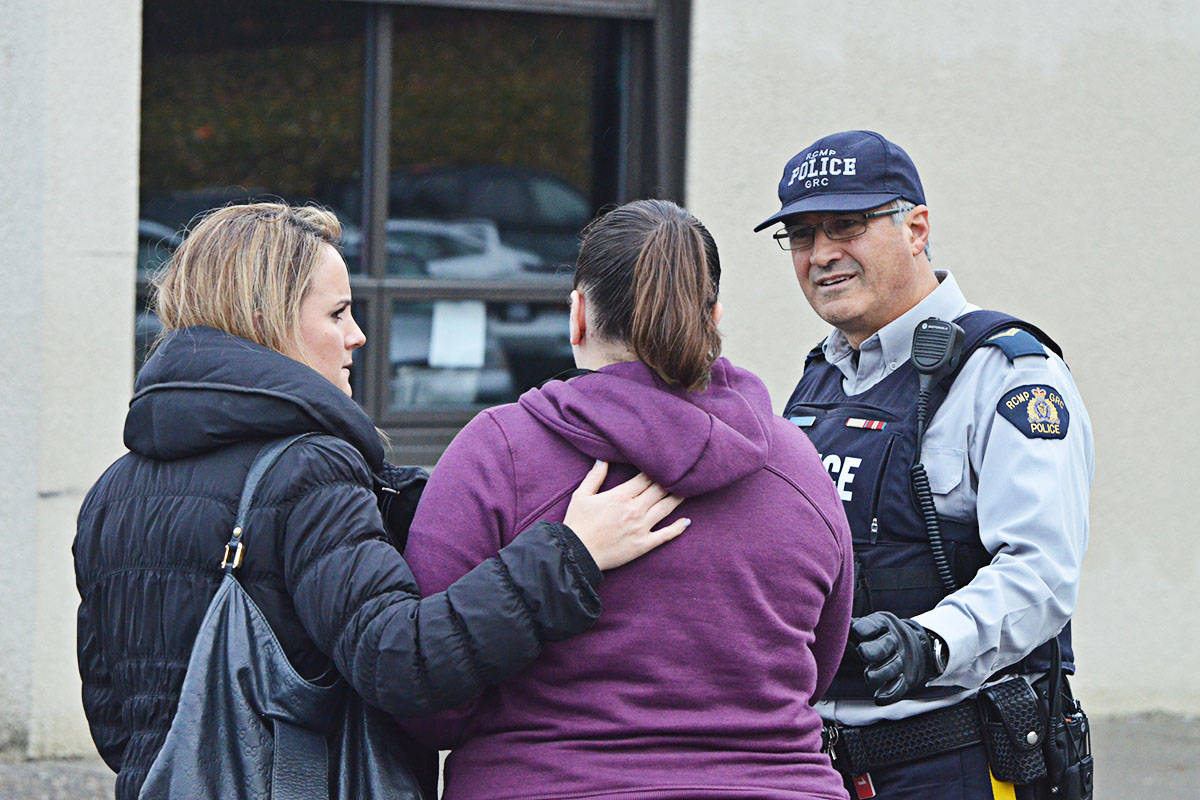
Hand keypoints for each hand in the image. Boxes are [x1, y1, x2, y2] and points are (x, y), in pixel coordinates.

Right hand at [563, 461, 688, 570]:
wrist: (576, 553)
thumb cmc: (577, 523)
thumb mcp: (581, 495)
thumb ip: (594, 476)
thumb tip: (602, 459)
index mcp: (620, 496)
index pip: (646, 478)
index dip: (656, 469)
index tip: (663, 464)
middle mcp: (635, 509)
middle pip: (659, 490)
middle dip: (670, 480)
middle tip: (680, 474)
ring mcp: (641, 527)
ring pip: (666, 508)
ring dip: (678, 498)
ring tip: (687, 490)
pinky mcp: (644, 544)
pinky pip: (666, 535)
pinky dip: (678, 527)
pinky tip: (687, 521)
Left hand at [850, 611, 940, 704]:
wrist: (915, 645)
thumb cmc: (880, 635)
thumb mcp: (870, 624)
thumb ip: (851, 626)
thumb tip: (829, 624)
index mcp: (883, 625)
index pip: (876, 624)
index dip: (867, 627)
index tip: (856, 630)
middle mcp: (895, 641)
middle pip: (886, 645)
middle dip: (875, 649)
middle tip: (862, 652)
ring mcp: (902, 659)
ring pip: (893, 666)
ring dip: (881, 672)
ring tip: (868, 676)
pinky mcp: (906, 678)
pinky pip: (899, 686)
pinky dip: (890, 693)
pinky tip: (879, 698)